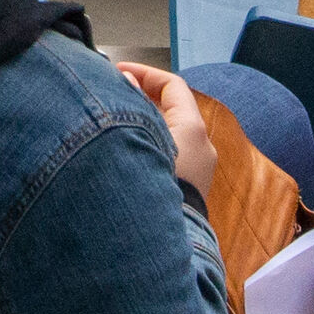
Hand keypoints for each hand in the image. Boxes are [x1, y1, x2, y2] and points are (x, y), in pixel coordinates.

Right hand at [116, 61, 216, 193]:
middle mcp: (202, 148)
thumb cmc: (150, 182)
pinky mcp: (187, 192)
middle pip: (170, 110)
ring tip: (111, 122)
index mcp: (194, 129)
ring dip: (140, 123)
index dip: (144, 73)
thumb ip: (132, 102)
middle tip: (111, 94)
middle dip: (140, 98)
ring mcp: (197, 172)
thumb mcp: (138, 133)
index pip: (172, 86)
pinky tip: (123, 151)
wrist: (159, 243)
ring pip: (167, 134)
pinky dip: (146, 145)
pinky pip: (168, 156)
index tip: (117, 71)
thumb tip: (127, 79)